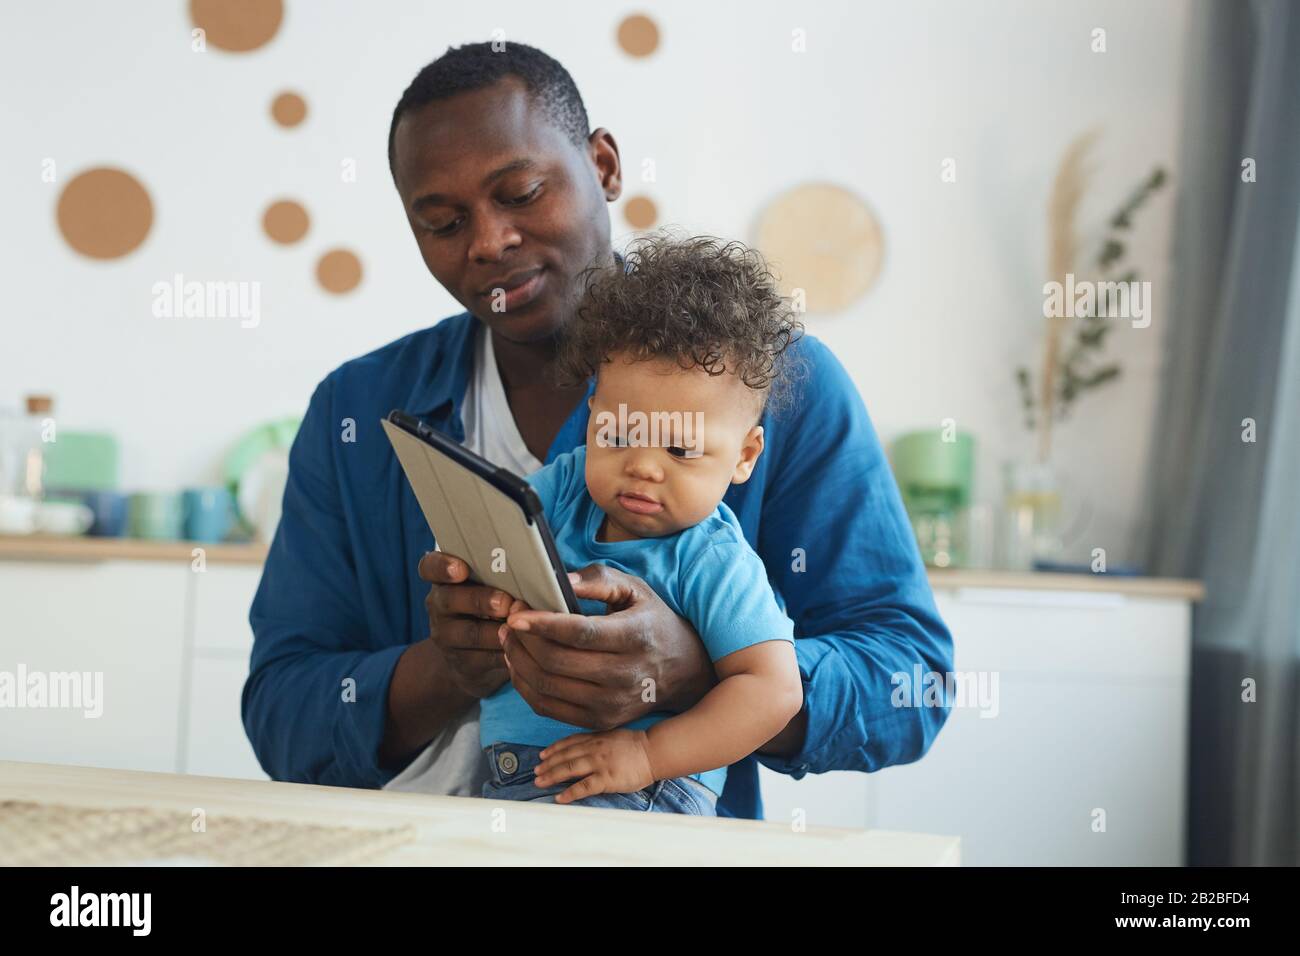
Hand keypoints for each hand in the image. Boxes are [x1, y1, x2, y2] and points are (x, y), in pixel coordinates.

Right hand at [418, 551, 511, 698]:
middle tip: (505, 602)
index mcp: (445, 580)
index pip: (430, 567)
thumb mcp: (488, 586)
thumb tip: (530, 566)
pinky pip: (484, 658)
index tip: (460, 569)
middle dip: (479, 600)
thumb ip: (499, 575)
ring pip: (468, 633)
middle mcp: (440, 606)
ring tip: (516, 626)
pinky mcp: (464, 662)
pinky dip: (504, 652)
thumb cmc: (490, 606)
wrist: (475, 655)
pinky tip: (523, 648)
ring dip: (494, 630)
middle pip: (450, 600)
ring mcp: (448, 637)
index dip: (442, 566)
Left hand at [497, 563, 716, 730]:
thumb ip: (599, 580)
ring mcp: (611, 704)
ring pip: (546, 687)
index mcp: (634, 637)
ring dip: (518, 662)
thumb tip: (561, 581)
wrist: (683, 672)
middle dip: (523, 641)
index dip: (542, 624)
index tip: (516, 614)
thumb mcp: (636, 590)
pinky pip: (548, 708)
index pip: (579, 633)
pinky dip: (525, 687)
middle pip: (556, 662)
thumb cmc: (653, 623)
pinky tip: (520, 665)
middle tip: (510, 621)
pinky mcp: (599, 721)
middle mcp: (624, 676)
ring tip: (509, 640)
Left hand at [534, 729, 655, 803]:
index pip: (569, 742)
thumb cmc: (636, 745)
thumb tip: (584, 747)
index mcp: (596, 738)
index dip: (554, 749)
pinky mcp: (606, 778)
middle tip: (535, 771)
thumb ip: (598, 741)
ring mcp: (599, 763)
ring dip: (552, 775)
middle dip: (548, 764)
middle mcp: (594, 749)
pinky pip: (584, 786)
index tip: (542, 755)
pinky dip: (570, 792)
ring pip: (570, 769)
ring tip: (539, 782)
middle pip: (565, 756)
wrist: (653, 751)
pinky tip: (560, 798)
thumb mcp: (613, 736)